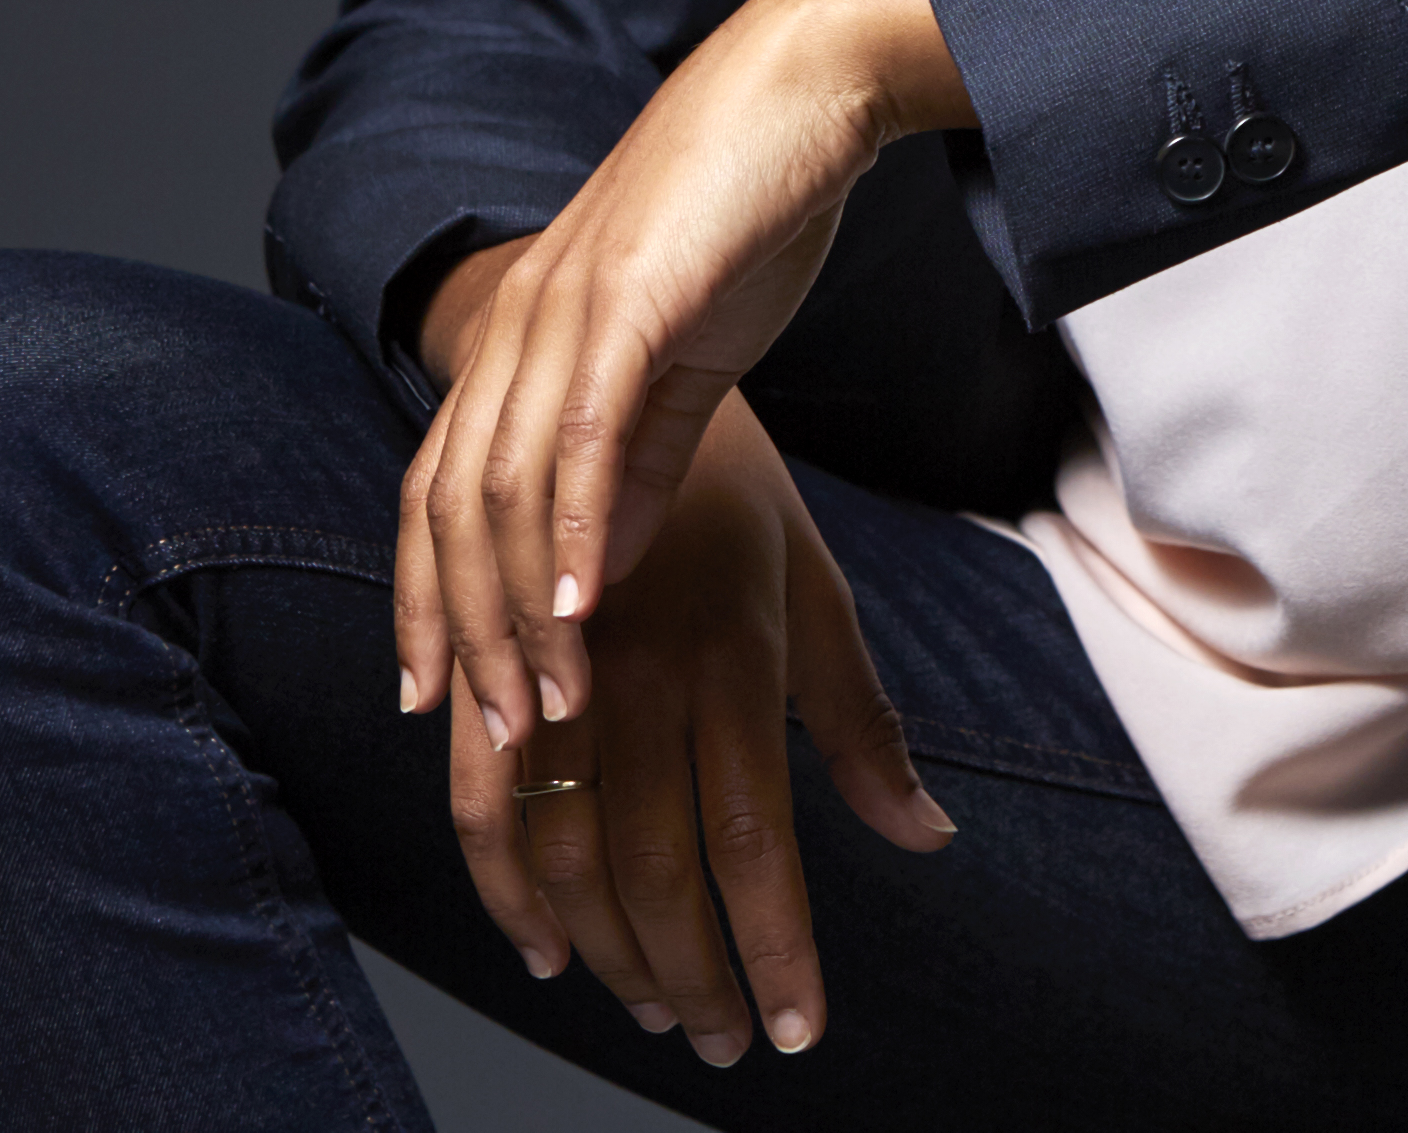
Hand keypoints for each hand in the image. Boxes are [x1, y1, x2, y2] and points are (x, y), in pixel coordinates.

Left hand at [393, 0, 966, 759]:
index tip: (433, 704)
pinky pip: (583, 437)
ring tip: (548, 709)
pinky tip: (586, 609)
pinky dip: (578, 531)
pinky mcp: (630, 299)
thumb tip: (602, 564)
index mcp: (520, 336)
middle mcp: (517, 323)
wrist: (803, 86)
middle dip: (464, 635)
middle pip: (450, 507)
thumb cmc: (746, 211)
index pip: (435, 490)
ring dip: (521, 612)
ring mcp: (564, 308)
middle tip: (495, 744)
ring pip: (508, 488)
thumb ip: (636, 455)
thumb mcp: (680, 356)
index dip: (422, 599)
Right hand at [432, 381, 956, 1064]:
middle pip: (655, 868)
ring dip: (609, 955)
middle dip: (695, 978)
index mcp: (730, 650)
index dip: (774, 951)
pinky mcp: (487, 664)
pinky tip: (548, 950)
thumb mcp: (815, 589)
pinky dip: (506, 891)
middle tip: (727, 1038)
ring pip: (565, 853)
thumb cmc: (732, 495)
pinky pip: (479, 803)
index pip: (753, 840)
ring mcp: (552, 666)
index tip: (798, 1030)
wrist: (608, 369)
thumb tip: (929, 837)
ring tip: (656, 1009)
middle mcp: (636, 666)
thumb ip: (862, 723)